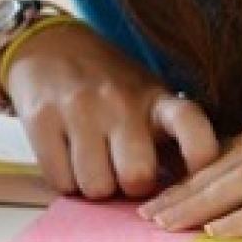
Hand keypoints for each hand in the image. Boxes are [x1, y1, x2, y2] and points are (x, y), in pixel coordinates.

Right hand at [5, 22, 218, 198]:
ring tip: (93, 162)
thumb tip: (191, 195)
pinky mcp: (41, 118)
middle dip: (130, 187)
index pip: (191, 125)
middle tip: (123, 173)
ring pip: (95, 187)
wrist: (48, 47)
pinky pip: (60, 181)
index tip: (197, 176)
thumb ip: (172, 142)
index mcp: (156, 99)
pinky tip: (67, 158)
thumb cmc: (110, 87)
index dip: (201, 157)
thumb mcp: (149, 102)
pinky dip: (65, 180)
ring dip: (94, 185)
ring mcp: (78, 107)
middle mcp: (119, 100)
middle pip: (136, 177)